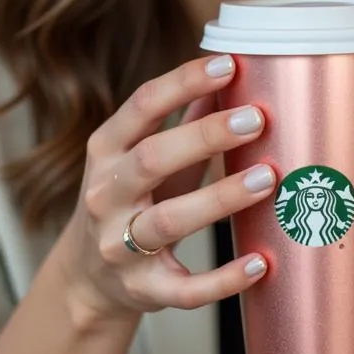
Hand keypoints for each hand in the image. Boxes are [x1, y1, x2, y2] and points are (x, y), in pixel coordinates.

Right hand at [60, 54, 275, 320]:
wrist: (87, 278)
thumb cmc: (130, 200)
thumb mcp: (142, 154)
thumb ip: (183, 118)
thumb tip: (232, 73)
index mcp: (106, 150)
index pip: (142, 106)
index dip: (183, 82)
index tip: (228, 64)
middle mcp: (105, 195)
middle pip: (152, 158)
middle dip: (205, 136)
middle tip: (256, 119)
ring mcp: (119, 245)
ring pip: (169, 221)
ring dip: (220, 199)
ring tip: (267, 178)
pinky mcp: (142, 290)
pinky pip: (185, 289)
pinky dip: (224, 279)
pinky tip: (261, 262)